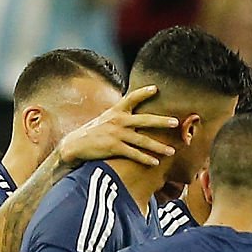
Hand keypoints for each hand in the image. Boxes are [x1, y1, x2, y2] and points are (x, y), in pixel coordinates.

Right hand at [58, 85, 178, 167]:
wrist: (75, 145)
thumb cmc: (94, 132)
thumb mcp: (106, 118)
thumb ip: (121, 115)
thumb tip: (136, 114)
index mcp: (116, 111)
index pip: (131, 98)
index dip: (143, 92)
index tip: (156, 88)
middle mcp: (118, 120)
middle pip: (144, 120)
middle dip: (161, 121)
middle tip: (176, 122)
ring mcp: (116, 134)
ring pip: (142, 140)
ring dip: (158, 146)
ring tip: (171, 151)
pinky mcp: (113, 147)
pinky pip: (133, 154)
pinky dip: (145, 159)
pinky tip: (155, 163)